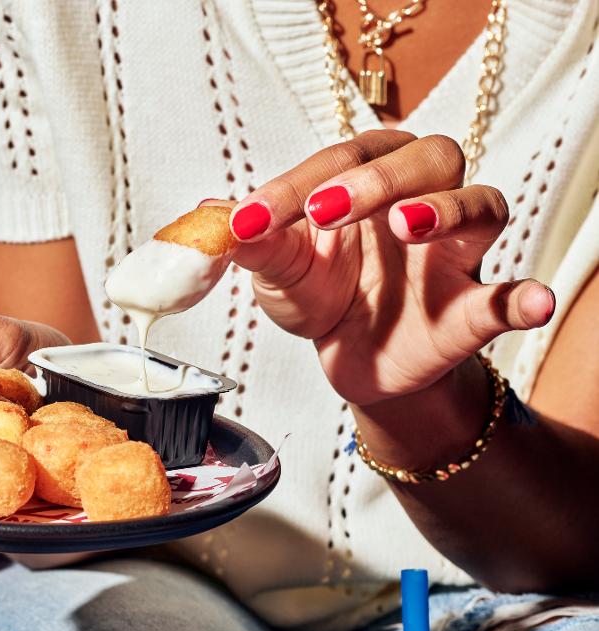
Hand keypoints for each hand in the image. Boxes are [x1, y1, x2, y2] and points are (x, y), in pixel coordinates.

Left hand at [226, 130, 553, 405]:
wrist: (352, 359)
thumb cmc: (319, 296)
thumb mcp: (277, 274)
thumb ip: (254, 246)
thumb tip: (215, 222)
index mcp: (366, 181)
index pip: (341, 161)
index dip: (296, 185)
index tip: (251, 218)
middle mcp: (419, 201)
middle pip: (426, 158)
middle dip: (376, 178)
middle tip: (325, 212)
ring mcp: (451, 253)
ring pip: (478, 205)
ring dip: (446, 210)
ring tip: (407, 226)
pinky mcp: (471, 307)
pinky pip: (508, 296)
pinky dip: (522, 297)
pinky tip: (528, 302)